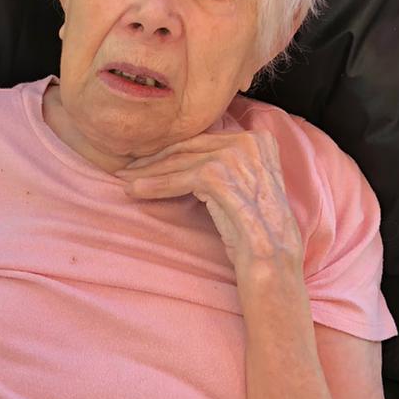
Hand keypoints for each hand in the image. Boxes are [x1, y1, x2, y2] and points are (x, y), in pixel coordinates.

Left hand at [117, 129, 303, 279]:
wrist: (272, 258)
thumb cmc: (257, 229)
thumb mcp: (244, 186)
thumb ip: (226, 166)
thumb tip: (185, 160)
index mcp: (259, 140)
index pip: (204, 141)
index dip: (173, 151)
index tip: (149, 160)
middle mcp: (249, 141)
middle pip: (190, 148)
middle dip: (155, 160)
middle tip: (127, 169)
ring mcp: (235, 157)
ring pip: (180, 163)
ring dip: (149, 174)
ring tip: (126, 181)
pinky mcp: (218, 176)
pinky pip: (178, 180)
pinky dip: (154, 186)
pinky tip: (135, 191)